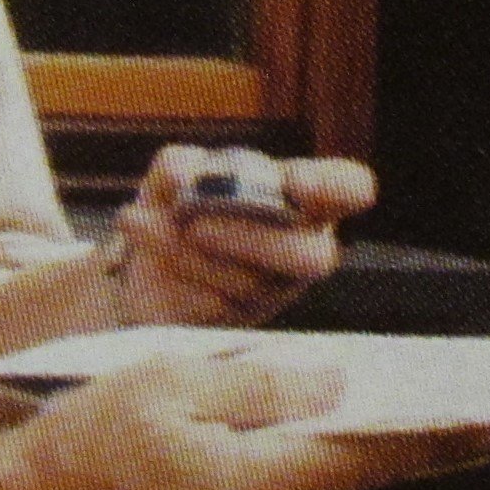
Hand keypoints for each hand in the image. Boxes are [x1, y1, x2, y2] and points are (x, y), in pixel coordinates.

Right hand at [15, 352, 475, 489]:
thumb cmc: (83, 440)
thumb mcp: (173, 384)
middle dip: (372, 435)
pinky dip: (269, 476)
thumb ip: (263, 390)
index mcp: (256, 488)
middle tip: (416, 389)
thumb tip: (337, 388)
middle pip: (338, 478)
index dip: (439, 440)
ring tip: (311, 400)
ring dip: (307, 454)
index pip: (370, 459)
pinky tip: (247, 441)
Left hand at [107, 148, 374, 325]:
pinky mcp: (235, 324)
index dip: (335, 188)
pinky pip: (214, 304)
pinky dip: (171, 266)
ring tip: (140, 222)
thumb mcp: (176, 175)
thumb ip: (182, 164)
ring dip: (188, 250)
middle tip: (195, 225)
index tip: (297, 184)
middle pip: (313, 257)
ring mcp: (271, 292)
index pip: (350, 188)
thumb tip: (183, 174)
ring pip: (252, 283)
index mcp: (304, 199)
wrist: (139, 264)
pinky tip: (141, 237)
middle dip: (251, 239)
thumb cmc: (178, 208)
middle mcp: (300, 248)